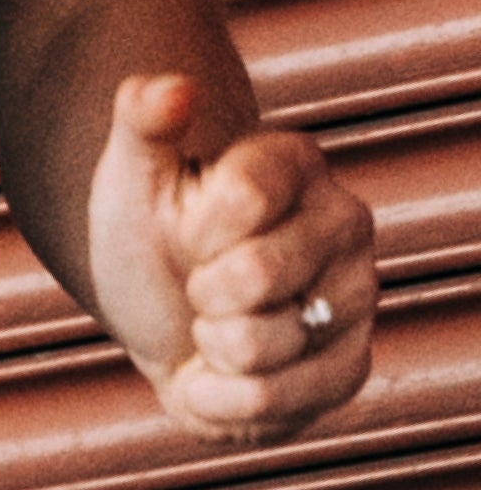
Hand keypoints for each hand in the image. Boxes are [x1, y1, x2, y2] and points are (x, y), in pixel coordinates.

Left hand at [87, 73, 376, 443]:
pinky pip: (274, 402)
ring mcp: (356, 299)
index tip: (188, 227)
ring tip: (215, 323)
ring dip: (209, 347)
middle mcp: (345, 223)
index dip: (194, 229)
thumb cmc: (152, 234)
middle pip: (253, 278)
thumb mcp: (132, 175)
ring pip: (261, 346)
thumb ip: (143, 121)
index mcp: (296, 162)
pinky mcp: (349, 368)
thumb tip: (168, 88)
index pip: (244, 197)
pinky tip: (221, 371)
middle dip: (200, 292)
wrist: (160, 311)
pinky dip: (221, 398)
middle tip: (201, 282)